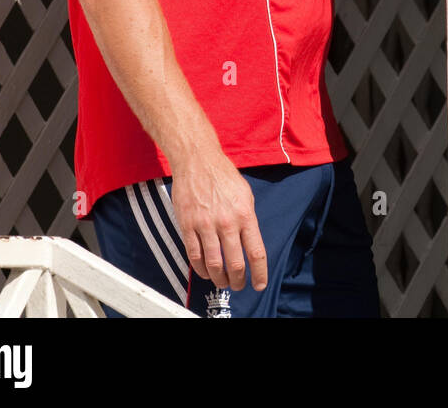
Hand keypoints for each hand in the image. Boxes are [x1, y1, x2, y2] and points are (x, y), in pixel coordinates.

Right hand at [169, 151, 268, 292]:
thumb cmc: (224, 177)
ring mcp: (206, 225)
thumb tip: (249, 244)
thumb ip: (248, 220)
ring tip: (223, 284)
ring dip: (219, 280)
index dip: (259, 273)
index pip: (256, 252)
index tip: (259, 284)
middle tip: (239, 286)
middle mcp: (227, 222)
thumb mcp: (246, 195)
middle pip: (235, 263)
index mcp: (245, 214)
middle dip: (238, 281)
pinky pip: (194, 255)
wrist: (198, 161)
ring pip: (214, 264)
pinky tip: (206, 273)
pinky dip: (201, 269)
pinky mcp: (187, 225)